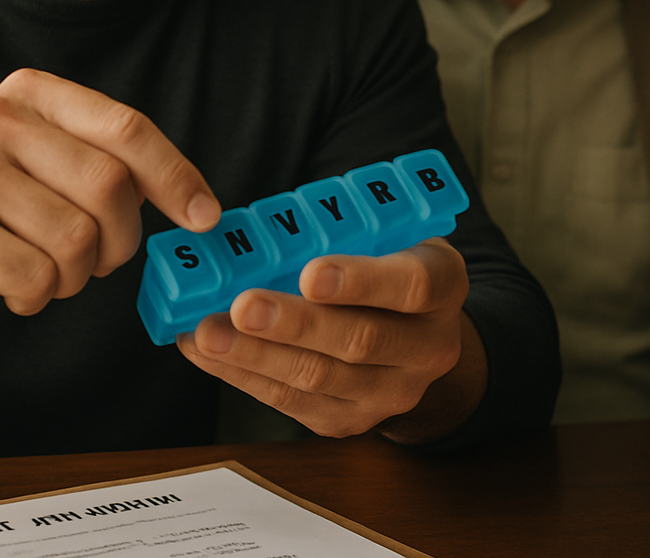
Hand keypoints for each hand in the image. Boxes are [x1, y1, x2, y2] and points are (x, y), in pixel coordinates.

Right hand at [0, 68, 220, 336]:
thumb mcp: (41, 163)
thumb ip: (102, 161)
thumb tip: (195, 200)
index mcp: (28, 94)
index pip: (125, 127)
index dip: (175, 173)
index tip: (205, 216)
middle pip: (109, 185)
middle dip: (120, 240)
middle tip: (99, 261)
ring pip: (77, 238)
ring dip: (75, 275)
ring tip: (44, 269)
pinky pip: (37, 275)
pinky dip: (37, 296)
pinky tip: (12, 284)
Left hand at [177, 239, 484, 442]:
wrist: (412, 331)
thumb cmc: (384, 263)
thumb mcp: (386, 233)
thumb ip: (343, 230)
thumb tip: (263, 229)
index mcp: (443, 284)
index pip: (412, 285)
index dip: (360, 281)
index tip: (310, 273)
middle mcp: (428, 347)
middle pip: (360, 340)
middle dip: (294, 324)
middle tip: (242, 306)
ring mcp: (391, 392)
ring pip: (320, 378)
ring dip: (256, 355)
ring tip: (208, 332)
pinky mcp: (350, 420)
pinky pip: (292, 402)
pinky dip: (243, 375)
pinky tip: (207, 352)